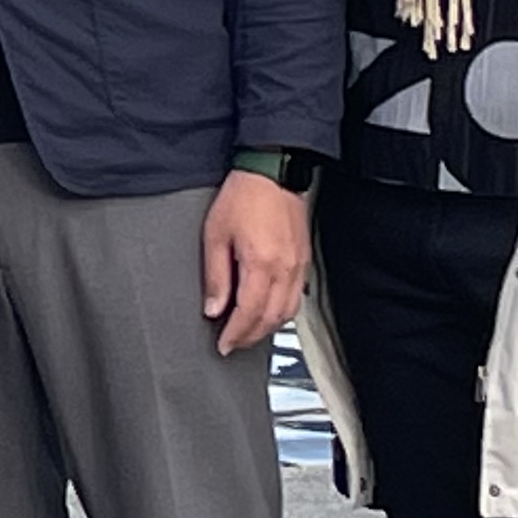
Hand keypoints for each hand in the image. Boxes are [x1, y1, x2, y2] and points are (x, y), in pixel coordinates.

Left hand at [200, 170, 310, 357]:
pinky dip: (281, 312)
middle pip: (270, 319)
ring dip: (267, 328)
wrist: (272, 172)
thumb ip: (215, 276)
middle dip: (250, 337)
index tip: (223, 345)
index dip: (235, 335)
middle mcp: (284, 269)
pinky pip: (296, 297)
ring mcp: (298, 266)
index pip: (248, 314)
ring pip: (287, 312)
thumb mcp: (215, 234)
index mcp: (260, 264)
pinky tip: (267, 312)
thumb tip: (213, 307)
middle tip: (232, 343)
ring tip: (247, 332)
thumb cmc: (243, 196)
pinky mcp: (304, 260)